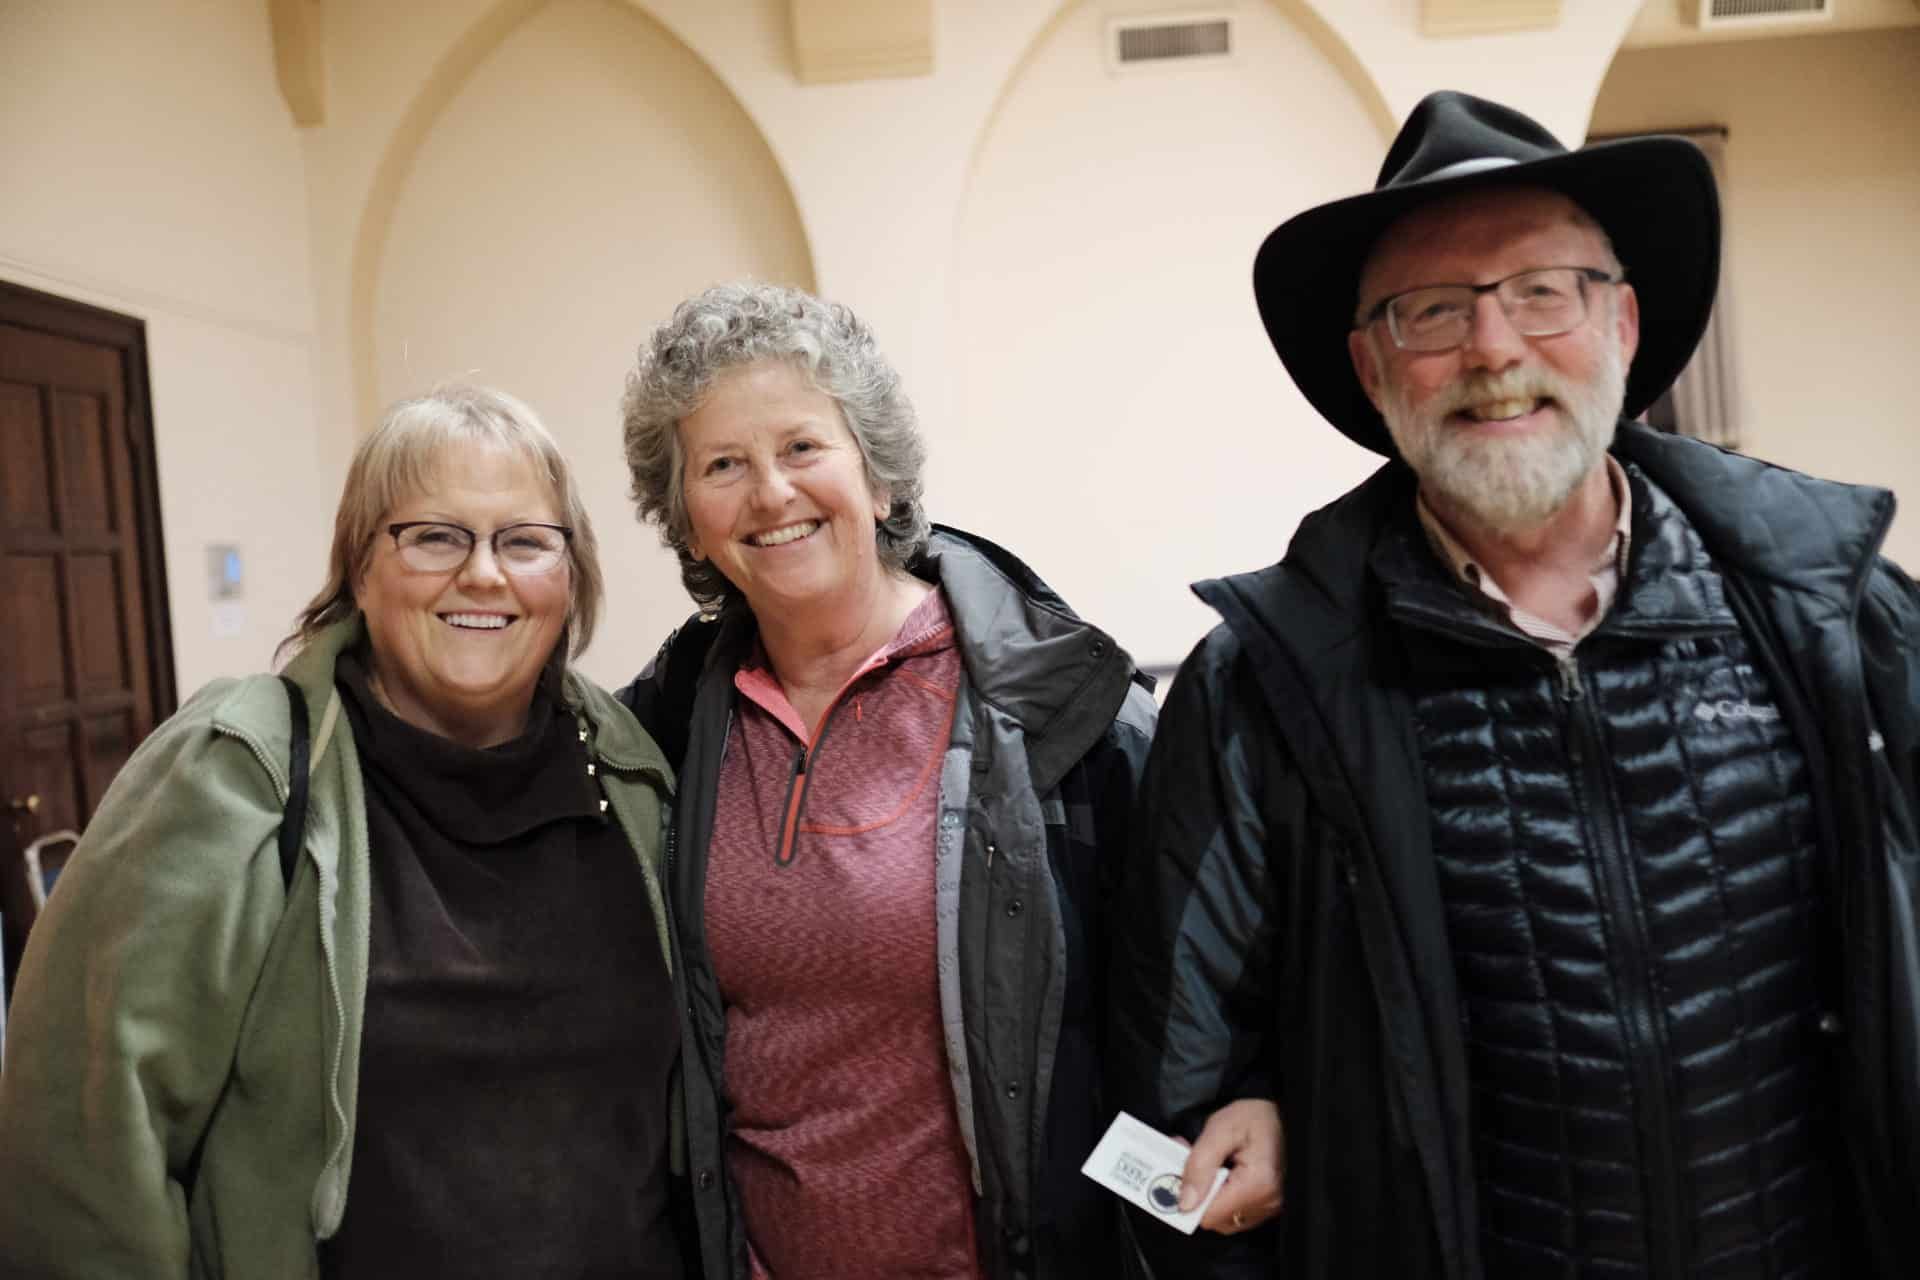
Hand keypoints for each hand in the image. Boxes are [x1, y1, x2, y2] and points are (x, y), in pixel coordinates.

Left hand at [1176, 1098, 1283, 1234]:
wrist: (1282, 1115)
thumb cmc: (1256, 1118)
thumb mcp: (1221, 1129)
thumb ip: (1199, 1164)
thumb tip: (1185, 1201)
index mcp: (1258, 1184)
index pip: (1209, 1214)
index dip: (1188, 1196)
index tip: (1180, 1172)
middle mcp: (1268, 1202)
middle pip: (1214, 1218)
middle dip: (1197, 1192)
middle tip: (1192, 1161)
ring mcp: (1269, 1207)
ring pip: (1223, 1219)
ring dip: (1208, 1195)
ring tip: (1208, 1166)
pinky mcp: (1266, 1206)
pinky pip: (1235, 1213)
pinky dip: (1222, 1197)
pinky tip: (1221, 1174)